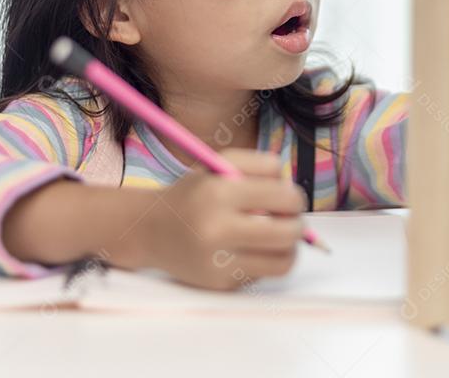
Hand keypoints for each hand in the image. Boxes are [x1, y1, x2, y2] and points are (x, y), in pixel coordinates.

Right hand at [123, 149, 305, 289]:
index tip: (289, 198)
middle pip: (289, 233)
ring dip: (288, 247)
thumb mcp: (220, 165)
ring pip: (283, 261)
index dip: (294, 197)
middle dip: (297, 224)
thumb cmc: (193, 195)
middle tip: (289, 219)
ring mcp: (219, 262)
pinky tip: (250, 250)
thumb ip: (261, 166)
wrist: (151, 231)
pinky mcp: (220, 284)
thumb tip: (293, 190)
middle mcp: (217, 229)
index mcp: (219, 193)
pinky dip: (265, 262)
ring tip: (276, 236)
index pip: (283, 197)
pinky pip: (263, 274)